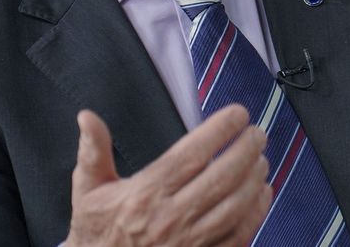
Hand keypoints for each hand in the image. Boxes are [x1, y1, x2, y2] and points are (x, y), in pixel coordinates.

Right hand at [66, 104, 272, 245]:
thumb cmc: (97, 232)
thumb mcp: (88, 190)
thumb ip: (93, 151)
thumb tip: (87, 117)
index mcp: (145, 194)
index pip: (193, 154)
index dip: (220, 130)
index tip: (238, 114)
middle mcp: (170, 218)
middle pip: (222, 177)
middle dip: (247, 150)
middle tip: (258, 133)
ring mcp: (189, 243)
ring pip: (236, 206)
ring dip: (255, 179)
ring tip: (262, 159)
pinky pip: (238, 235)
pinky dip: (256, 212)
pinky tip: (262, 193)